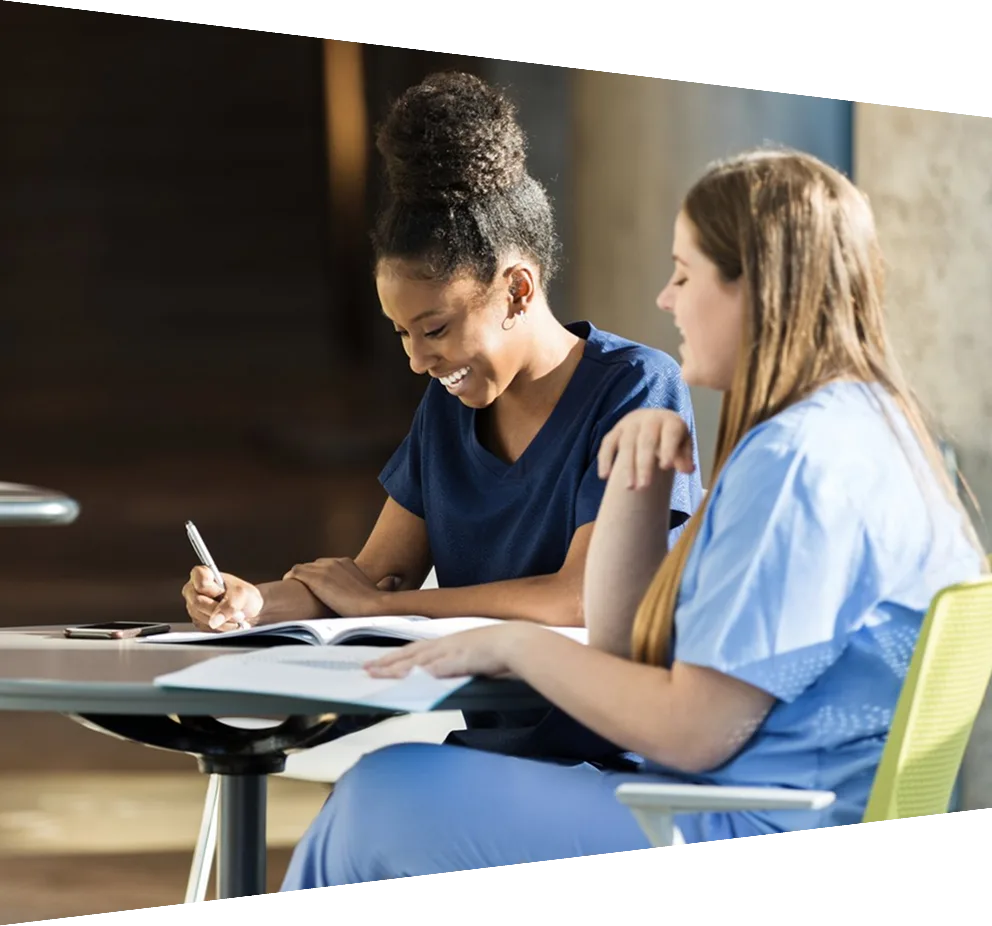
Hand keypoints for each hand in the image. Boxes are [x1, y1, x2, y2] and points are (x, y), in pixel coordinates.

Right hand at [182, 567, 263, 631]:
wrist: (248, 607)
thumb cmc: (244, 594)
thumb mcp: (241, 595)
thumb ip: (229, 606)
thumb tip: (214, 621)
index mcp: (201, 574)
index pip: (200, 582)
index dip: (213, 590)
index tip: (223, 592)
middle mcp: (193, 589)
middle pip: (198, 603)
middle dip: (219, 610)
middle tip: (237, 613)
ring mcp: (193, 605)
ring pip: (201, 617)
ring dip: (222, 622)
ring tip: (236, 617)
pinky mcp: (197, 620)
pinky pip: (204, 627)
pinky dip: (220, 628)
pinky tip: (229, 622)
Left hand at [282, 557, 396, 617]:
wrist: (373, 606)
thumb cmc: (376, 603)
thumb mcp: (376, 589)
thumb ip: (379, 584)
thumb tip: (395, 581)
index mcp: (347, 563)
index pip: (325, 565)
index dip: (318, 577)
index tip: (316, 590)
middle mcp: (334, 562)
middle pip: (312, 566)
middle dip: (307, 578)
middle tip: (303, 594)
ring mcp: (324, 569)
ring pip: (302, 569)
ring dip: (297, 580)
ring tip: (292, 593)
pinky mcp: (316, 578)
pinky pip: (294, 573)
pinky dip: (289, 578)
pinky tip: (287, 589)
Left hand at [364, 623, 535, 679]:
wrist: (520, 642)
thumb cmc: (505, 651)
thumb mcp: (477, 657)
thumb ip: (462, 666)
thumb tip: (451, 676)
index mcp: (451, 642)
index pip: (417, 650)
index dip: (397, 656)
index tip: (380, 661)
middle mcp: (447, 644)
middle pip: (410, 654)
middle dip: (387, 662)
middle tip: (367, 669)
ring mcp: (452, 652)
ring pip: (417, 661)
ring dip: (396, 668)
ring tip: (376, 674)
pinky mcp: (459, 661)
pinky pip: (434, 669)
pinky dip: (419, 674)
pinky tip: (405, 680)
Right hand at [597, 408, 694, 488]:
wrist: (653, 421)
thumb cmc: (671, 438)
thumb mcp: (683, 445)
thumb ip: (685, 457)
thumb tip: (687, 470)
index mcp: (670, 421)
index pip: (669, 433)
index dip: (668, 448)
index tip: (666, 467)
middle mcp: (649, 419)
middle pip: (646, 441)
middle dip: (644, 464)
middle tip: (644, 487)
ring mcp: (630, 424)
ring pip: (626, 444)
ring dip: (627, 466)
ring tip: (630, 488)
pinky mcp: (615, 430)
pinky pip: (607, 444)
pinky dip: (605, 459)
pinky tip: (605, 476)